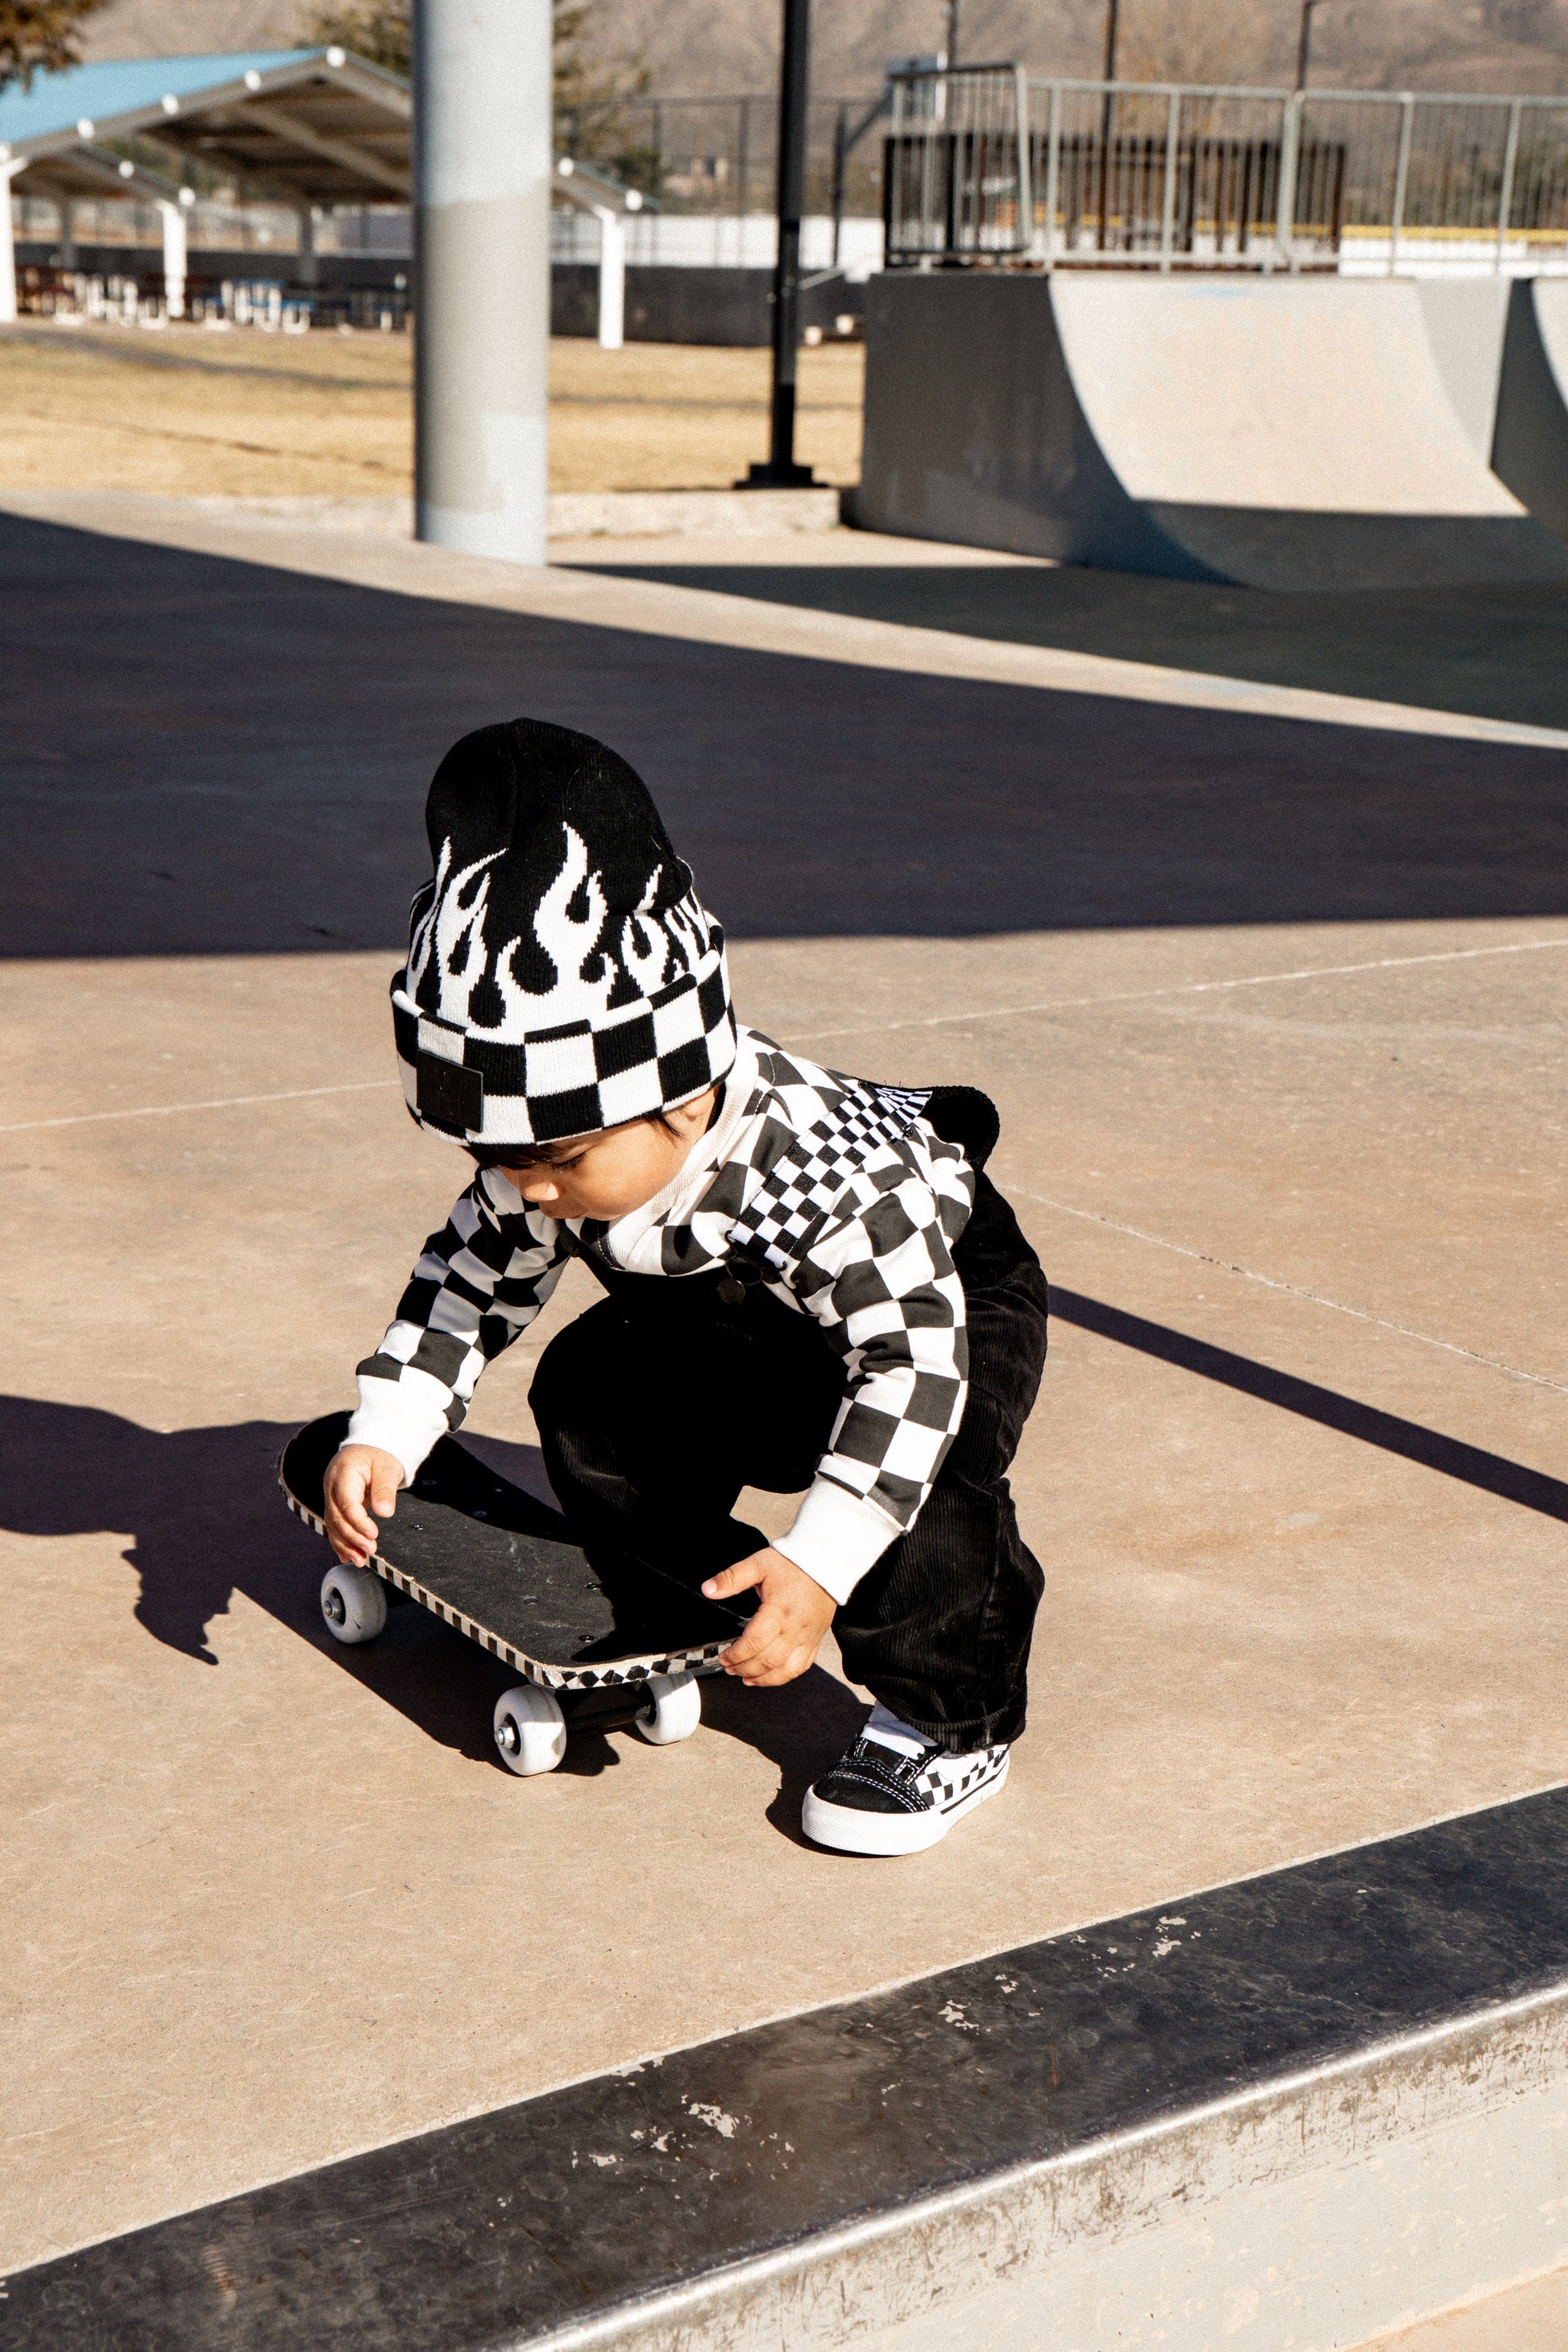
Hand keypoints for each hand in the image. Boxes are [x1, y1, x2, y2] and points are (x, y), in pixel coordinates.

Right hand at [323, 1445, 404, 1566]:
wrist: (369, 1445)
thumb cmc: (380, 1454)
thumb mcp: (387, 1467)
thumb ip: (385, 1489)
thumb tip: (385, 1513)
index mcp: (342, 1473)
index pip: (346, 1503)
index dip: (358, 1522)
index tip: (373, 1535)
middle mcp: (330, 1485)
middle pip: (336, 1517)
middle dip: (352, 1538)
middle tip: (370, 1551)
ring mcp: (329, 1494)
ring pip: (332, 1524)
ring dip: (345, 1545)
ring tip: (360, 1561)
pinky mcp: (334, 1503)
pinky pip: (334, 1524)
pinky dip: (340, 1541)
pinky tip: (347, 1557)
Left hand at [702, 1547, 835, 1687]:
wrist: (826, 1562)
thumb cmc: (793, 1564)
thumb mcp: (758, 1564)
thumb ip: (731, 1578)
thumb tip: (708, 1589)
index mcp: (778, 1611)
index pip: (754, 1643)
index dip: (735, 1654)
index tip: (723, 1657)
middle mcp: (794, 1628)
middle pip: (767, 1660)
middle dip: (744, 1668)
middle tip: (729, 1668)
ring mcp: (807, 1637)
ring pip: (786, 1669)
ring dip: (763, 1679)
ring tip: (746, 1678)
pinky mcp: (815, 1640)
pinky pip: (802, 1667)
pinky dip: (784, 1676)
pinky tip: (771, 1677)